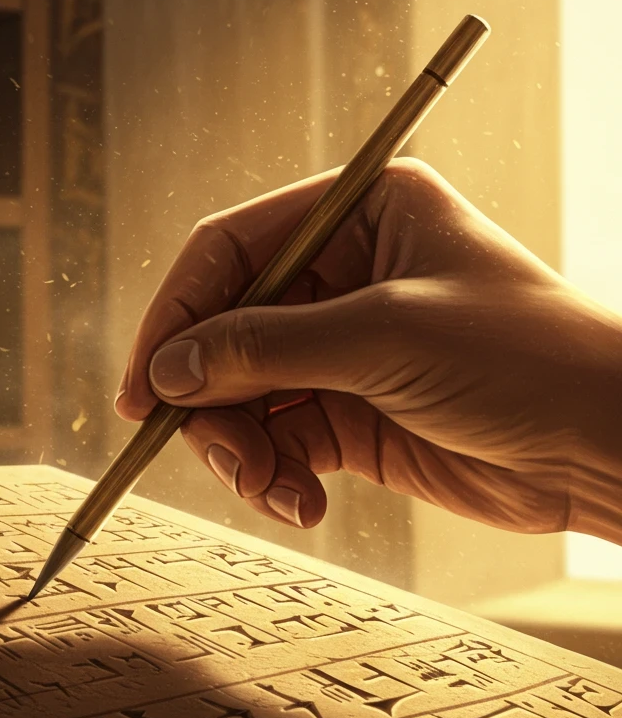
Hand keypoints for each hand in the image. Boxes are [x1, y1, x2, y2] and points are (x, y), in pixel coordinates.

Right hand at [115, 159, 621, 544]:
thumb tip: (167, 370)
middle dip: (211, 402)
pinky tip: (305, 504)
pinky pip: (280, 443)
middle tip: (217, 456)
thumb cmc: (522, 358)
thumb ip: (265, 348)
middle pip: (226, 333)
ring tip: (271, 489)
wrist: (605, 446)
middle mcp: (341, 276)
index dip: (175, 317)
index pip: (229, 251)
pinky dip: (276, 477)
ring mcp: (342, 349)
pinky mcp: (350, 415)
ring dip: (242, 452)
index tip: (143, 388)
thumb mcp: (384, 336)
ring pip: (244, 397)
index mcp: (357, 214)